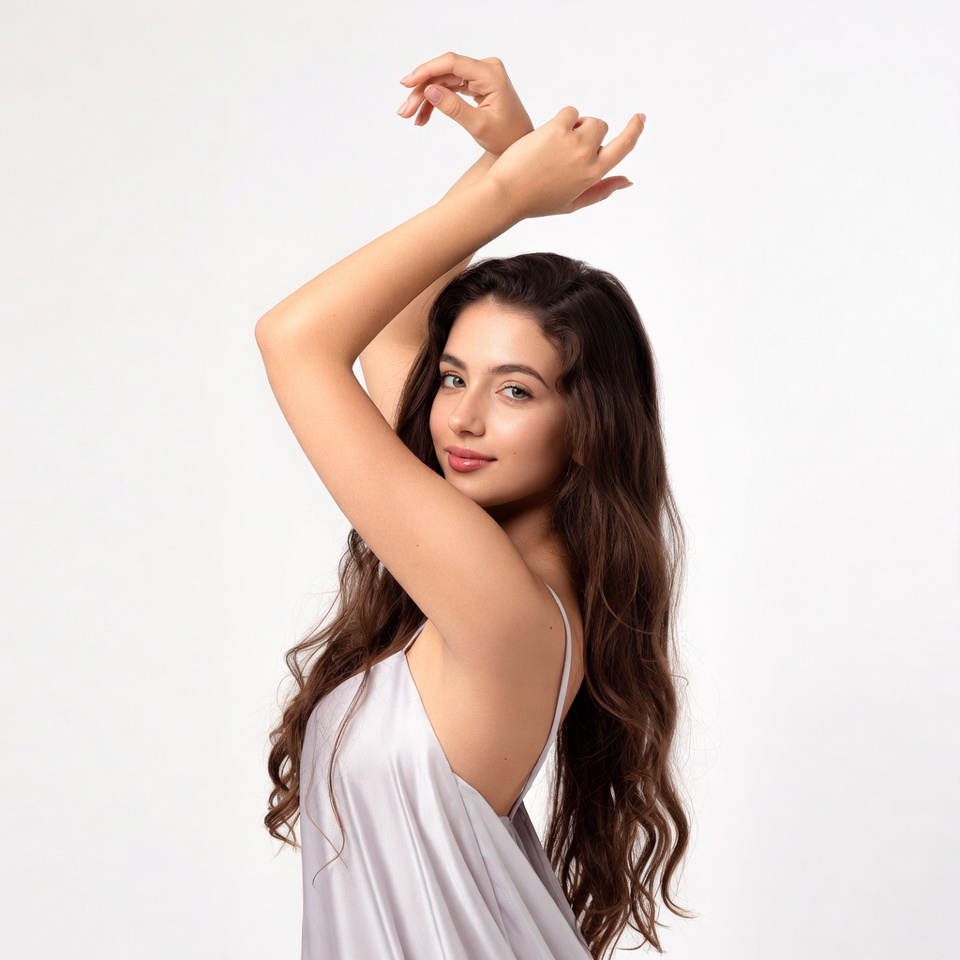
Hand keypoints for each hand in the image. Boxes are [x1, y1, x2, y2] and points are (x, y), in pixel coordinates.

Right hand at [397, 53, 533, 156]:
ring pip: (443, 81)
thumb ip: (454, 108)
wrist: (519, 144)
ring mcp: (480, 75)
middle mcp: (485, 68)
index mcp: (491, 74)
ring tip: (410, 117)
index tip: (406, 84)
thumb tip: (429, 91)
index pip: (452, 63)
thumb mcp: (479, 127)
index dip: (426, 71)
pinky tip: (423, 117)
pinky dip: (435, 102)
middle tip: (404, 111)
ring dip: (425, 98)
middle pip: (444, 73)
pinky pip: (450, 88)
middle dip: (421, 90)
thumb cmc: (506, 138)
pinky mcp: (475, 83)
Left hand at [485, 106, 645, 217]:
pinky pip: (568, 112)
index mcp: (593, 175)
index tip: (640, 118)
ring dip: (575, 124)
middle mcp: (588, 157)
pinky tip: (544, 136)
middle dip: (588, 130)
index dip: (634, 131)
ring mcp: (573, 142)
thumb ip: (602, 191)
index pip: (623, 147)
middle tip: (565, 145)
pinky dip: (560, 119)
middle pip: (601, 128)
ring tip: (554, 143)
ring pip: (586, 119)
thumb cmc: (537, 201)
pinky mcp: (556, 129)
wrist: (506, 194)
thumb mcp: (573, 202)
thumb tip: (628, 181)